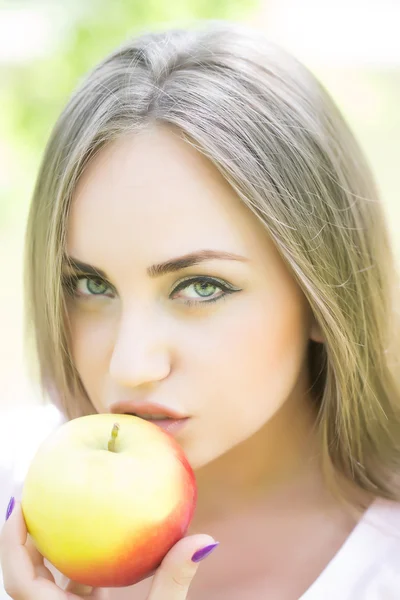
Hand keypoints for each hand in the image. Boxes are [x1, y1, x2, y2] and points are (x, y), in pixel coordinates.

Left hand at [1, 501, 218, 599]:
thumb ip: (173, 582)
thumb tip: (204, 541)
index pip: (19, 579)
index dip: (11, 541)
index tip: (21, 503)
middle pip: (24, 575)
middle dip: (26, 536)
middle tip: (37, 497)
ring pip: (45, 582)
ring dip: (49, 550)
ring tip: (61, 513)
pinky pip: (67, 589)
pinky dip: (75, 566)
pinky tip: (96, 546)